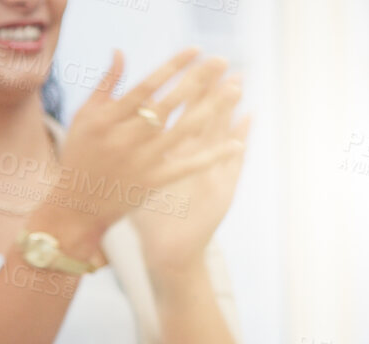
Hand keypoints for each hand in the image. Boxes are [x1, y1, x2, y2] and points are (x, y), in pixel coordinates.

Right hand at [38, 51, 247, 250]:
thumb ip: (104, 85)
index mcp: (107, 120)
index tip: (195, 50)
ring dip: (211, 109)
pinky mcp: (152, 183)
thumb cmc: (79, 155)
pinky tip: (236, 143)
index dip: (171, 67)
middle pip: (168, 105)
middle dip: (197, 80)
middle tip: (222, 61)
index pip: (145, 87)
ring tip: (234, 89)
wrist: (75, 205)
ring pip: (182, 131)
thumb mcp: (84, 118)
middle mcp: (124, 139)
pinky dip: (211, 156)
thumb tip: (120, 52)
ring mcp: (140, 162)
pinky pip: (187, 166)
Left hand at [131, 68, 249, 279]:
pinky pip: (233, 158)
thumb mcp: (143, 190)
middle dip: (208, 93)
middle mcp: (192, 161)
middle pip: (201, 120)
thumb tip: (120, 141)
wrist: (170, 253)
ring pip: (219, 134)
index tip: (184, 71)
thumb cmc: (152, 226)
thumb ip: (137, 165)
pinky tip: (248, 119)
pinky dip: (240, 139)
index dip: (181, 97)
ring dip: (228, 108)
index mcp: (170, 160)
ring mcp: (209, 172)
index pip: (177, 120)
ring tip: (237, 82)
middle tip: (218, 64)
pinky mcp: (223, 186)